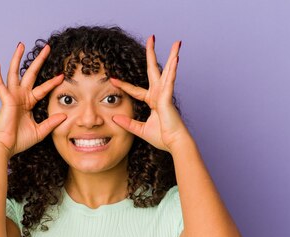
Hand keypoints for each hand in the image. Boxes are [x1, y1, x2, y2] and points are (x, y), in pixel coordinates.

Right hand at [0, 42, 65, 157]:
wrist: (6, 147)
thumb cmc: (20, 140)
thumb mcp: (41, 131)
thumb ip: (51, 122)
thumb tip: (64, 115)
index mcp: (28, 103)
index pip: (42, 89)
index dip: (52, 82)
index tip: (62, 75)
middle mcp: (20, 97)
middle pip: (30, 74)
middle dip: (38, 61)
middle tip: (47, 47)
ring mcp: (12, 96)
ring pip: (15, 73)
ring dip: (17, 59)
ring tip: (21, 45)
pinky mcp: (5, 99)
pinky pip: (0, 84)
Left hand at [109, 35, 187, 152]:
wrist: (174, 144)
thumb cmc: (162, 138)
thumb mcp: (140, 130)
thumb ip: (128, 123)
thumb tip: (114, 118)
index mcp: (153, 101)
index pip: (136, 90)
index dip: (124, 85)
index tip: (113, 80)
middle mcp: (159, 95)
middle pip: (154, 70)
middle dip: (152, 54)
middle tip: (151, 38)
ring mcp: (165, 95)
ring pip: (167, 71)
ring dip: (171, 56)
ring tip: (176, 42)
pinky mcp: (169, 98)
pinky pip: (170, 81)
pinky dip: (172, 70)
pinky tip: (176, 58)